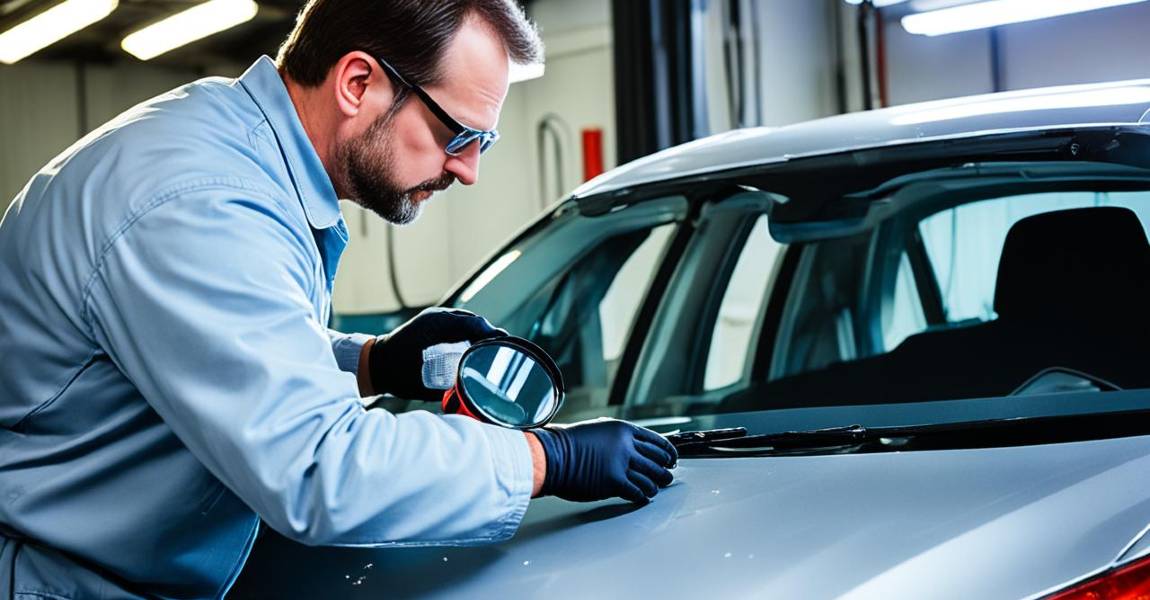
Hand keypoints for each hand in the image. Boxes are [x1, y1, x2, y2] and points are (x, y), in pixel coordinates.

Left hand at [369, 307, 505, 400]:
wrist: (375, 365)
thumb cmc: (398, 375)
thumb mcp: (428, 383)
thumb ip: (453, 384)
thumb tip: (476, 389)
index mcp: (439, 326)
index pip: (476, 325)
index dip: (494, 335)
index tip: (507, 345)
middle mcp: (438, 318)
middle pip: (474, 321)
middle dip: (490, 334)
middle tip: (504, 350)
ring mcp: (433, 318)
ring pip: (466, 320)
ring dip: (480, 332)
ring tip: (493, 348)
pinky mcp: (430, 322)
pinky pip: (456, 323)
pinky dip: (468, 332)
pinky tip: (476, 345)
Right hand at [531, 419, 677, 503]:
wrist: (553, 455)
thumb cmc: (568, 444)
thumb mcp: (598, 430)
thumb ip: (617, 438)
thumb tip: (630, 448)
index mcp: (624, 430)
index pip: (655, 441)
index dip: (667, 452)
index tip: (671, 458)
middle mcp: (627, 445)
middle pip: (656, 460)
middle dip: (665, 470)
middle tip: (668, 476)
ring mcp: (622, 463)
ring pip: (650, 478)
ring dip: (656, 485)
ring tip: (656, 489)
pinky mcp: (615, 482)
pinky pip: (637, 491)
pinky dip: (642, 496)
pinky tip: (642, 498)